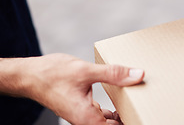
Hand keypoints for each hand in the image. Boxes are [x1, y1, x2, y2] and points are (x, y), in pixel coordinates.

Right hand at [23, 53, 143, 124]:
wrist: (30, 75)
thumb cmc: (52, 75)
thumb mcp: (86, 71)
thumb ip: (113, 74)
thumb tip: (138, 75)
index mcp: (88, 118)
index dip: (133, 121)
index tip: (146, 114)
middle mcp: (86, 121)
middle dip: (129, 117)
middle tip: (145, 106)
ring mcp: (84, 116)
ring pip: (108, 122)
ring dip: (122, 114)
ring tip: (137, 101)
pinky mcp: (82, 108)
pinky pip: (101, 114)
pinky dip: (113, 109)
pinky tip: (121, 97)